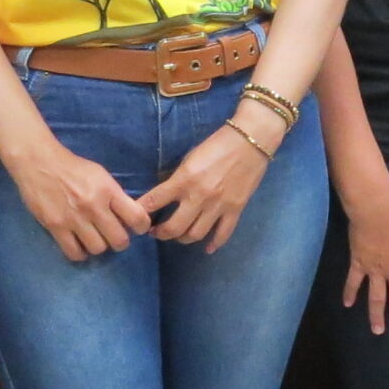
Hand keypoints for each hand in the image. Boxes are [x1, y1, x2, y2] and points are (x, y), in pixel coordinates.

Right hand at [7, 142, 151, 262]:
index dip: (142, 227)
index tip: (138, 229)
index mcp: (108, 190)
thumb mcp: (102, 175)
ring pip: (98, 249)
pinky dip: (80, 253)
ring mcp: (74, 218)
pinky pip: (73, 252)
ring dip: (99, 247)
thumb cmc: (74, 167)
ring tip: (95, 239)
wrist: (40, 163)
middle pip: (119, 240)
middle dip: (120, 242)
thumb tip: (128, 217)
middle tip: (114, 237)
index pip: (136, 217)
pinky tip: (79, 245)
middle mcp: (94, 206)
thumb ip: (115, 196)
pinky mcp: (55, 227)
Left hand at [143, 112, 275, 251]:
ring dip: (183, 239)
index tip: (137, 218)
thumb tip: (165, 195)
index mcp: (184, 179)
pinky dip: (214, 244)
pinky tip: (207, 248)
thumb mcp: (191, 158)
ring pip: (195, 234)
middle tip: (156, 232)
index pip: (154, 201)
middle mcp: (199, 197)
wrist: (251, 140)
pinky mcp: (235, 209)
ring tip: (179, 235)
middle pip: (174, 228)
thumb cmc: (217, 144)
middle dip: (161, 233)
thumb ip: (178, 178)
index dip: (141, 212)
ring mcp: (218, 206)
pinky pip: (223, 234)